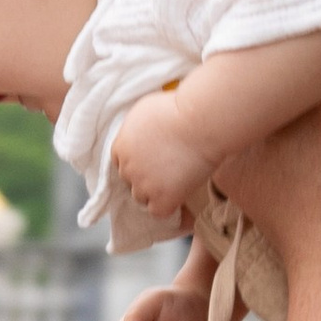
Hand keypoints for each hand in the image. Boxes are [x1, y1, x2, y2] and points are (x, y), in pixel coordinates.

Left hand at [110, 91, 208, 224]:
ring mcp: (143, 186)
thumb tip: (141, 133)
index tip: (152, 160)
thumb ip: (137, 128)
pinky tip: (180, 194)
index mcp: (120, 146)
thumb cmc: (178, 109)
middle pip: (130, 181)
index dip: (137, 162)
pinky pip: (159, 212)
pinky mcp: (162, 201)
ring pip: (142, 198)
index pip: (120, 162)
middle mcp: (127, 168)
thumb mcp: (145, 110)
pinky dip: (169, 206)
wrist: (200, 123)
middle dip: (145, 177)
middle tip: (167, 169)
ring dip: (155, 192)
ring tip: (175, 181)